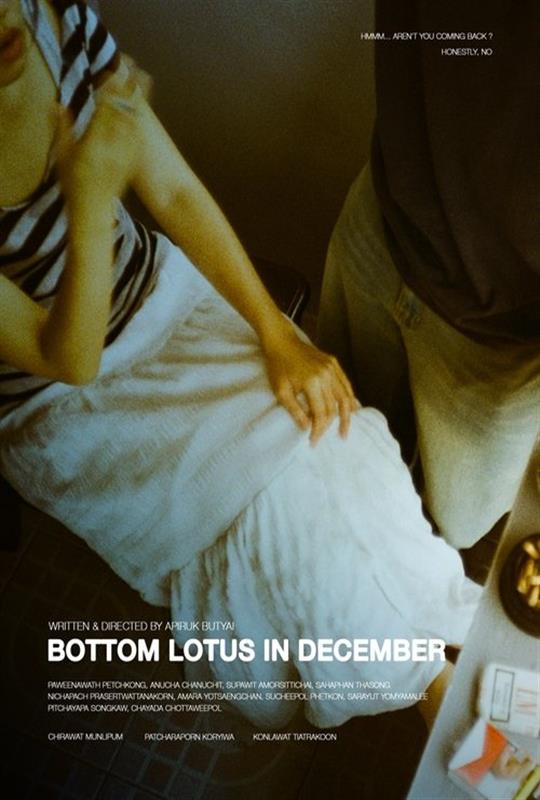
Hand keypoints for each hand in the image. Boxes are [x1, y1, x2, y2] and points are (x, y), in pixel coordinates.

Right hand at [55, 71, 141, 203]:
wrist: (94, 209)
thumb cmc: (75, 184)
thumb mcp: (64, 156)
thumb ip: (64, 129)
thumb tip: (59, 105)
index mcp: (95, 143)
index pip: (106, 109)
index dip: (110, 88)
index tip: (111, 71)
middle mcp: (114, 147)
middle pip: (125, 110)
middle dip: (129, 87)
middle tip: (134, 65)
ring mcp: (126, 154)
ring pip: (136, 120)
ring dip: (140, 98)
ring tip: (145, 78)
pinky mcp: (132, 160)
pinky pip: (140, 134)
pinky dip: (142, 116)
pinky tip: (145, 106)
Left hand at [262, 326, 358, 444]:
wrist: (282, 342)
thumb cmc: (278, 367)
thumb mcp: (281, 391)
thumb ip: (295, 410)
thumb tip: (307, 428)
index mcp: (313, 382)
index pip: (321, 413)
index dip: (318, 429)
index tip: (313, 441)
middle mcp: (327, 375)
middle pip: (333, 407)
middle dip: (328, 425)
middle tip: (323, 437)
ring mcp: (333, 368)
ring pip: (345, 397)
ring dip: (346, 416)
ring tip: (344, 430)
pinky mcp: (334, 363)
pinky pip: (345, 384)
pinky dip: (349, 398)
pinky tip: (352, 409)